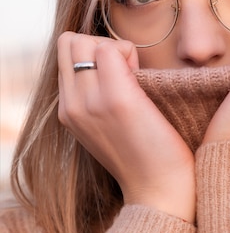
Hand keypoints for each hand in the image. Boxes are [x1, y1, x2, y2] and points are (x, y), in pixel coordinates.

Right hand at [57, 33, 195, 221]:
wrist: (159, 191)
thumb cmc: (144, 155)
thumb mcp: (106, 127)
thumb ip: (96, 98)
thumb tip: (107, 62)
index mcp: (68, 111)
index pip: (66, 54)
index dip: (93, 55)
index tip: (118, 77)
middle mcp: (72, 106)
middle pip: (71, 42)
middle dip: (100, 45)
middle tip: (127, 72)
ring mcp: (91, 103)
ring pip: (88, 41)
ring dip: (116, 49)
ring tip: (135, 78)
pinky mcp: (118, 100)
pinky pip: (112, 49)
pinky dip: (130, 54)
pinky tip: (145, 80)